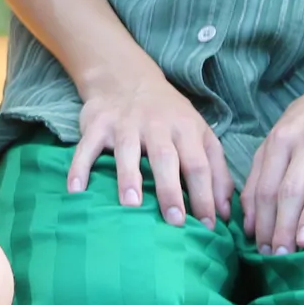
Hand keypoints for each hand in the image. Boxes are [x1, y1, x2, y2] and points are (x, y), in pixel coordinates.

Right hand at [68, 58, 232, 227]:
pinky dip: (80, 168)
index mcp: (185, 129)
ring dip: (129, 177)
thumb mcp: (200, 134)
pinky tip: (76, 190)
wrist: (126, 78)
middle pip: (165, 158)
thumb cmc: (169, 116)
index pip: (198, 164)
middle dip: (170, 190)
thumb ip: (216, 171)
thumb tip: (226, 213)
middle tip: (174, 222)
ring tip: (131, 205)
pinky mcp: (97, 124)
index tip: (207, 226)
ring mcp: (124, 123)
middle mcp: (156, 125)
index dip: (204, 195)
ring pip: (127, 151)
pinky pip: (86, 147)